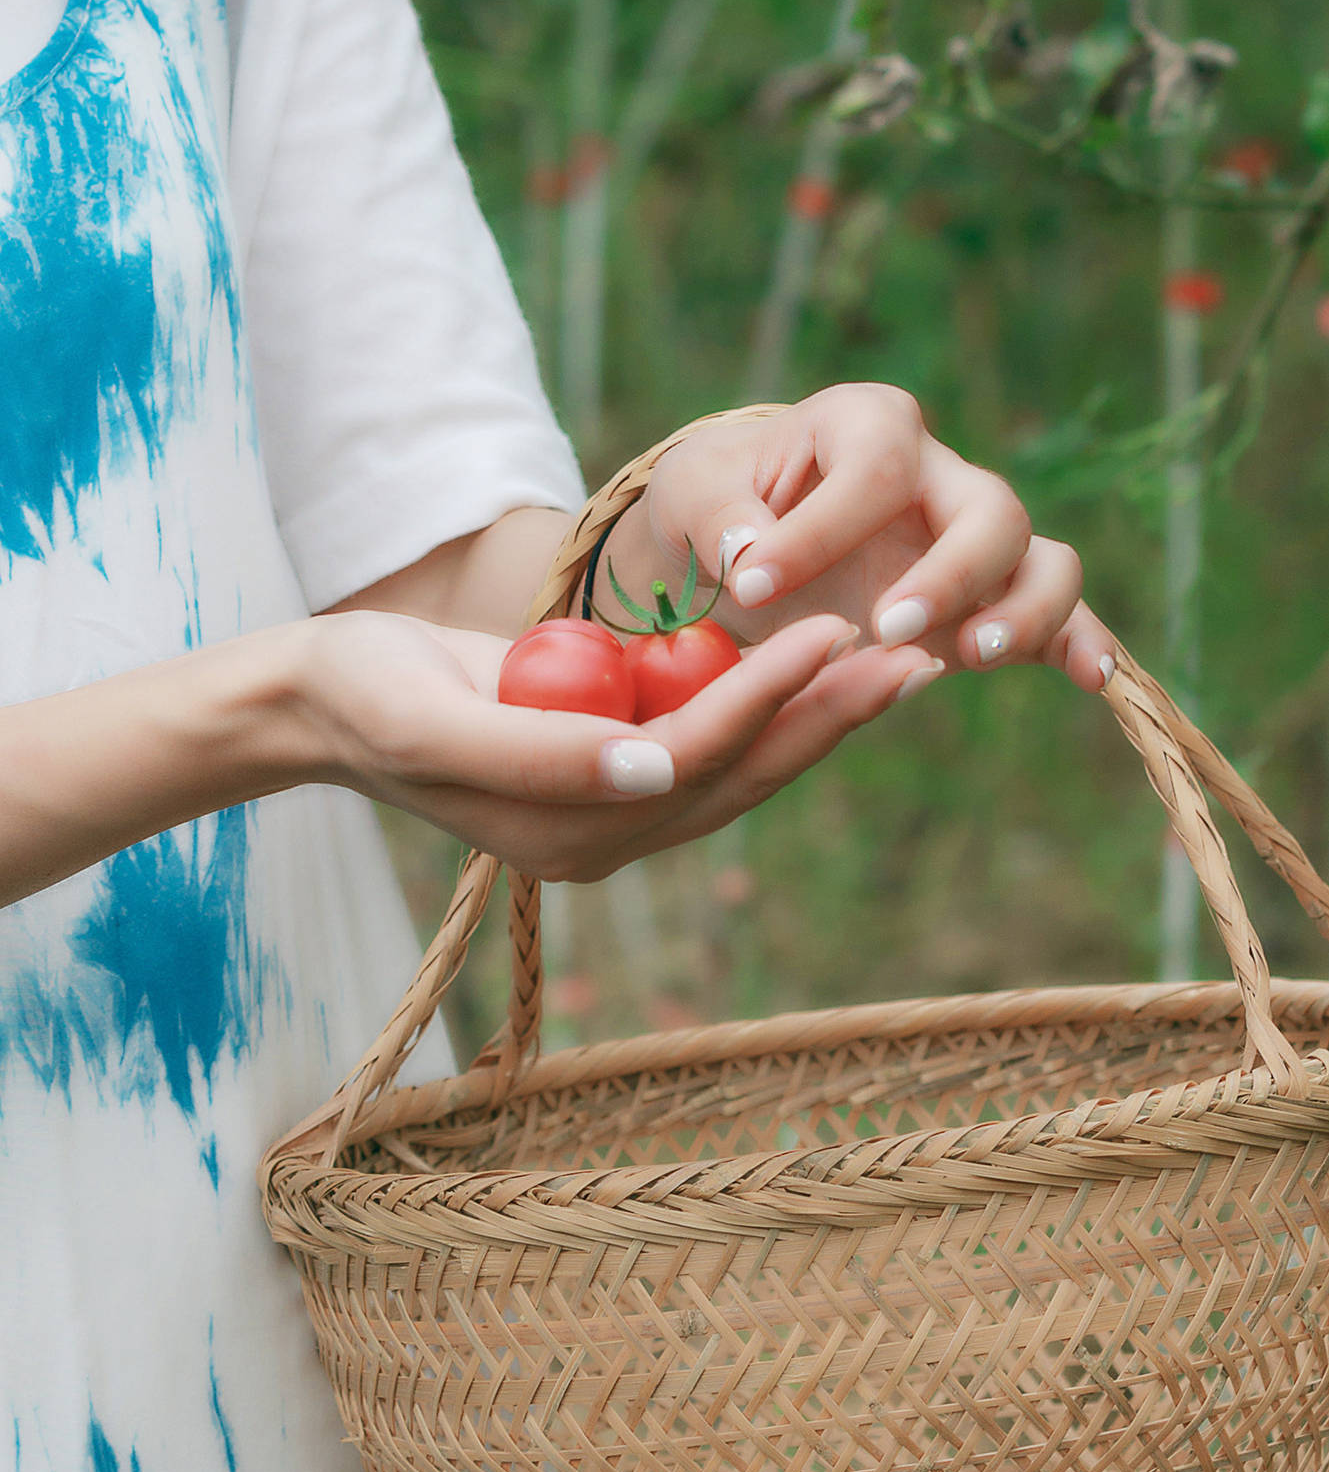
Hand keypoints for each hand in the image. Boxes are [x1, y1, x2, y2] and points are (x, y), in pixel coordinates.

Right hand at [295, 606, 939, 881]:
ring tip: (899, 663)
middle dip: (829, 721)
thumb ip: (540, 754)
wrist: (324, 704)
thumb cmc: (366, 697)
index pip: (693, 765)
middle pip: (742, 778)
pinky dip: (773, 704)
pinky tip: (828, 664)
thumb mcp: (434, 719)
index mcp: (567, 834)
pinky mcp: (617, 773)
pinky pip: (714, 744)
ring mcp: (614, 810)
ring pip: (741, 767)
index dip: (766, 702)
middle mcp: (605, 836)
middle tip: (918, 662)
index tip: (834, 635)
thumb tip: (652, 770)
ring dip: (820, 717)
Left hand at [645, 383, 1112, 693]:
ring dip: (1023, 610)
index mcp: (866, 425)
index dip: (820, 527)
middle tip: (885, 627)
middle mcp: (938, 475)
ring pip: (1039, 558)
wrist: (742, 547)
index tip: (753, 584)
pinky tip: (1091, 678)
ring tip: (973, 657)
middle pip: (989, 508)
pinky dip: (1083, 643)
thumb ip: (715, 514)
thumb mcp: (689, 496)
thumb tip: (751, 550)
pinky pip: (1058, 616)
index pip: (873, 467)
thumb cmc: (719, 507)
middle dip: (947, 573)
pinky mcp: (989, 600)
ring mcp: (973, 540)